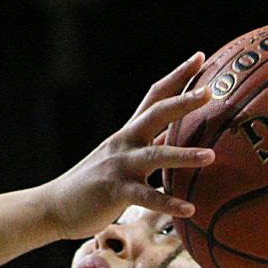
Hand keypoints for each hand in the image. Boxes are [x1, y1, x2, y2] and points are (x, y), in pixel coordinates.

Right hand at [34, 53, 213, 237]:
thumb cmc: (95, 184)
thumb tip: (178, 138)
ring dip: (185, 155)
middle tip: (210, 92)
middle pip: (156, 114)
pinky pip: (147, 197)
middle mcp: (125, 143)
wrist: (55, 206)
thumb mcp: (123, 158)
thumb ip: (150, 146)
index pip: (155, 95)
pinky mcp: (115, 192)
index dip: (178, 76)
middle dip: (184, 102)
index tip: (200, 57)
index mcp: (129, 133)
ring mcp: (120, 166)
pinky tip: (190, 209)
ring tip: (212, 156)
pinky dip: (169, 203)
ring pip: (156, 156)